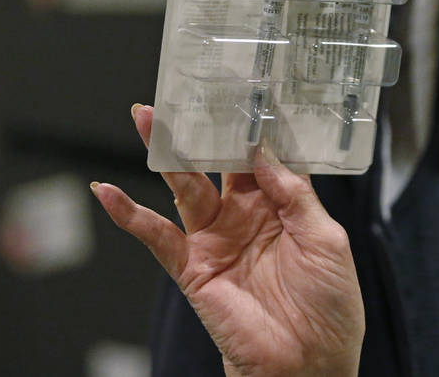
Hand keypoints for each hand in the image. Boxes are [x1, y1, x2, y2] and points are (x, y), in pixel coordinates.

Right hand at [91, 105, 364, 376]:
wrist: (309, 366)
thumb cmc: (331, 308)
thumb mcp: (327, 240)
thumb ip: (295, 195)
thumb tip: (264, 152)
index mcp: (283, 205)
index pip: (261, 155)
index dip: (252, 125)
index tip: (244, 90)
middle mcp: (246, 215)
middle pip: (217, 161)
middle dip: (201, 127)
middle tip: (185, 91)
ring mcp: (216, 238)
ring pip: (185, 185)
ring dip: (165, 152)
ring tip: (145, 117)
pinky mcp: (192, 267)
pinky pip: (155, 236)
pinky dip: (129, 214)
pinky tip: (107, 191)